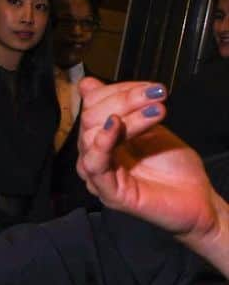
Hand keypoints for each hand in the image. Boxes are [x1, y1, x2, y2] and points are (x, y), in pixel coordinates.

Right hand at [77, 77, 217, 240]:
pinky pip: (95, 164)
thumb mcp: (148, 126)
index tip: (150, 87)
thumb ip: (122, 108)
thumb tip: (87, 85)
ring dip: (126, 115)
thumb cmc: (175, 167)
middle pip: (90, 117)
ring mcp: (100, 177)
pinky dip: (103, 142)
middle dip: (124, 99)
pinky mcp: (110, 193)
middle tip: (156, 94)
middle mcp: (95, 157)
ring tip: (157, 110)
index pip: (92, 106)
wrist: (197, 199)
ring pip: (91, 136)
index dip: (118, 90)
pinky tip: (117, 126)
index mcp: (102, 140)